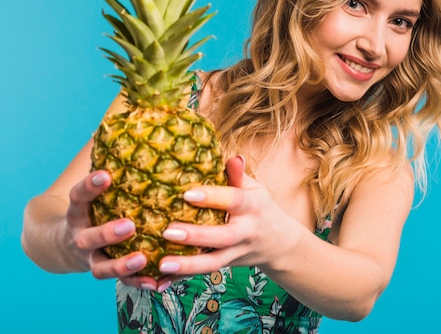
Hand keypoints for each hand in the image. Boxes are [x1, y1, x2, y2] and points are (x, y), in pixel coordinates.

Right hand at [67, 170, 170, 290]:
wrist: (62, 245)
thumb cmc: (91, 205)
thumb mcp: (92, 187)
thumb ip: (109, 161)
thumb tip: (132, 114)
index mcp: (77, 211)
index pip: (77, 197)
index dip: (89, 186)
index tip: (105, 175)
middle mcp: (80, 236)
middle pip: (89, 238)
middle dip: (107, 232)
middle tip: (130, 224)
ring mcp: (91, 258)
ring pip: (102, 267)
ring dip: (122, 264)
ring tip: (143, 257)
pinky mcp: (105, 272)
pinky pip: (120, 282)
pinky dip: (138, 283)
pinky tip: (157, 281)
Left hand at [157, 156, 297, 276]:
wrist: (280, 243)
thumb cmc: (262, 208)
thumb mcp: (256, 189)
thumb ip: (239, 175)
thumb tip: (233, 157)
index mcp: (252, 206)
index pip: (233, 200)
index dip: (211, 197)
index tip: (187, 194)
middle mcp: (246, 231)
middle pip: (222, 236)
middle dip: (196, 236)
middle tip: (168, 231)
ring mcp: (237, 252)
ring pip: (213, 262)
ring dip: (187, 266)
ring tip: (162, 263)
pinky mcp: (228, 266)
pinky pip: (203, 274)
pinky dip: (182, 280)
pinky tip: (160, 282)